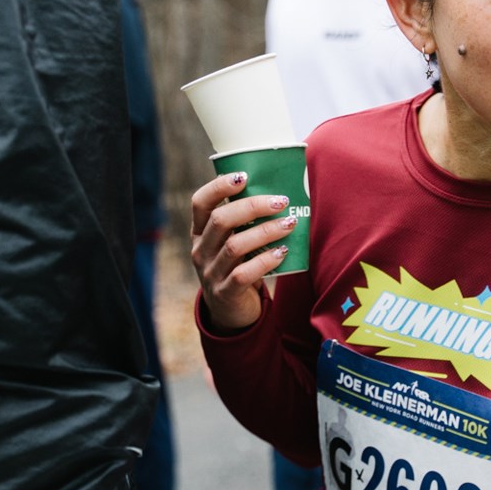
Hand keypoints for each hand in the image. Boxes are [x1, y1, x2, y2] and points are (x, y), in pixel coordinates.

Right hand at [189, 172, 296, 329]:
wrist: (232, 313)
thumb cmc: (239, 267)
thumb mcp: (235, 243)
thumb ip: (247, 223)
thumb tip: (282, 192)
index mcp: (200, 232)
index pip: (200, 202)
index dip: (219, 186)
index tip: (245, 176)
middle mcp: (200, 250)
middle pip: (221, 220)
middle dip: (253, 206)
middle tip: (281, 201)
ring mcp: (210, 273)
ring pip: (235, 245)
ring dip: (265, 231)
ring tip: (290, 223)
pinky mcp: (225, 293)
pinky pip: (244, 274)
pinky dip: (265, 260)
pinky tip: (283, 251)